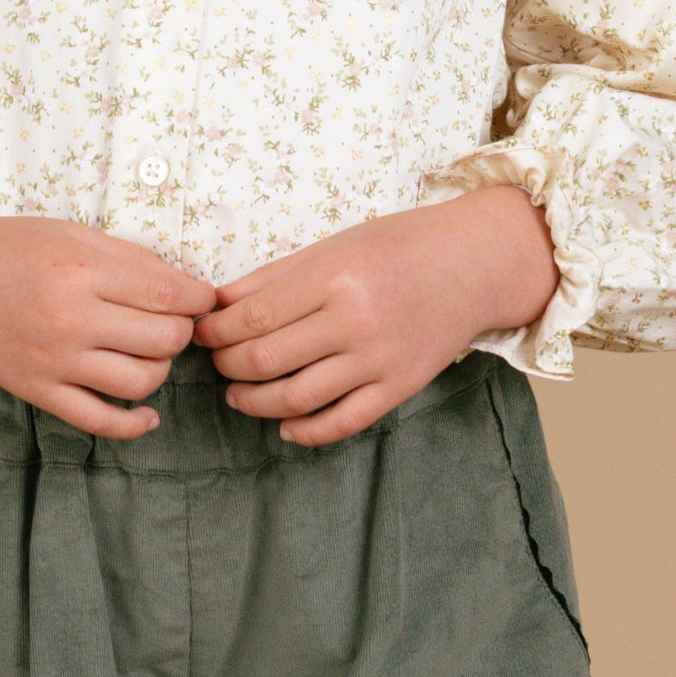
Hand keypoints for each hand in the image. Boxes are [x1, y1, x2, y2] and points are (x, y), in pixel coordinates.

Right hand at [0, 180, 215, 439]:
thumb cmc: (10, 247)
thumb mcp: (73, 233)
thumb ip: (131, 259)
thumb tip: (186, 287)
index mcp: (83, 271)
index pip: (169, 296)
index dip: (200, 299)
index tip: (204, 298)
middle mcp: (71, 319)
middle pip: (163, 339)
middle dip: (183, 330)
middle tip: (174, 320)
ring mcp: (54, 361)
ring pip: (140, 381)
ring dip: (161, 368)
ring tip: (150, 350)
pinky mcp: (38, 391)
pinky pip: (99, 421)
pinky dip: (134, 424)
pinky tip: (148, 413)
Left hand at [190, 187, 557, 445]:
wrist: (473, 264)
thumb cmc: (397, 246)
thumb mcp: (333, 246)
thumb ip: (274, 277)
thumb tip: (217, 304)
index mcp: (334, 276)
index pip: (254, 318)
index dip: (216, 333)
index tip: (202, 335)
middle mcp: (356, 320)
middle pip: (267, 359)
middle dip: (229, 366)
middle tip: (217, 362)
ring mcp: (380, 359)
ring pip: (298, 397)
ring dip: (255, 402)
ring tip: (239, 394)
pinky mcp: (400, 387)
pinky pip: (344, 422)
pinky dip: (306, 430)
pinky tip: (285, 424)